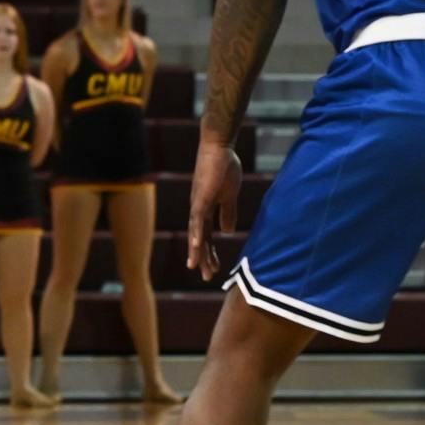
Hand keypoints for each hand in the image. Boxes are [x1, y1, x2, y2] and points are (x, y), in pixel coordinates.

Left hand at [186, 141, 242, 281]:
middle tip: (206, 276)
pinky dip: (196, 232)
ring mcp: (198, 203)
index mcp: (206, 209)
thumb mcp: (229, 195)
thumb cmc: (224, 167)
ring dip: (196, 250)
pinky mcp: (201, 196)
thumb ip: (227, 212)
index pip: (206, 236)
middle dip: (202, 258)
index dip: (209, 252)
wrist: (219, 147)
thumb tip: (227, 231)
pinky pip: (198, 218)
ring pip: (195, 232)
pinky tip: (196, 245)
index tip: (214, 268)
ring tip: (195, 267)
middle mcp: (198, 209)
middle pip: (199, 238)